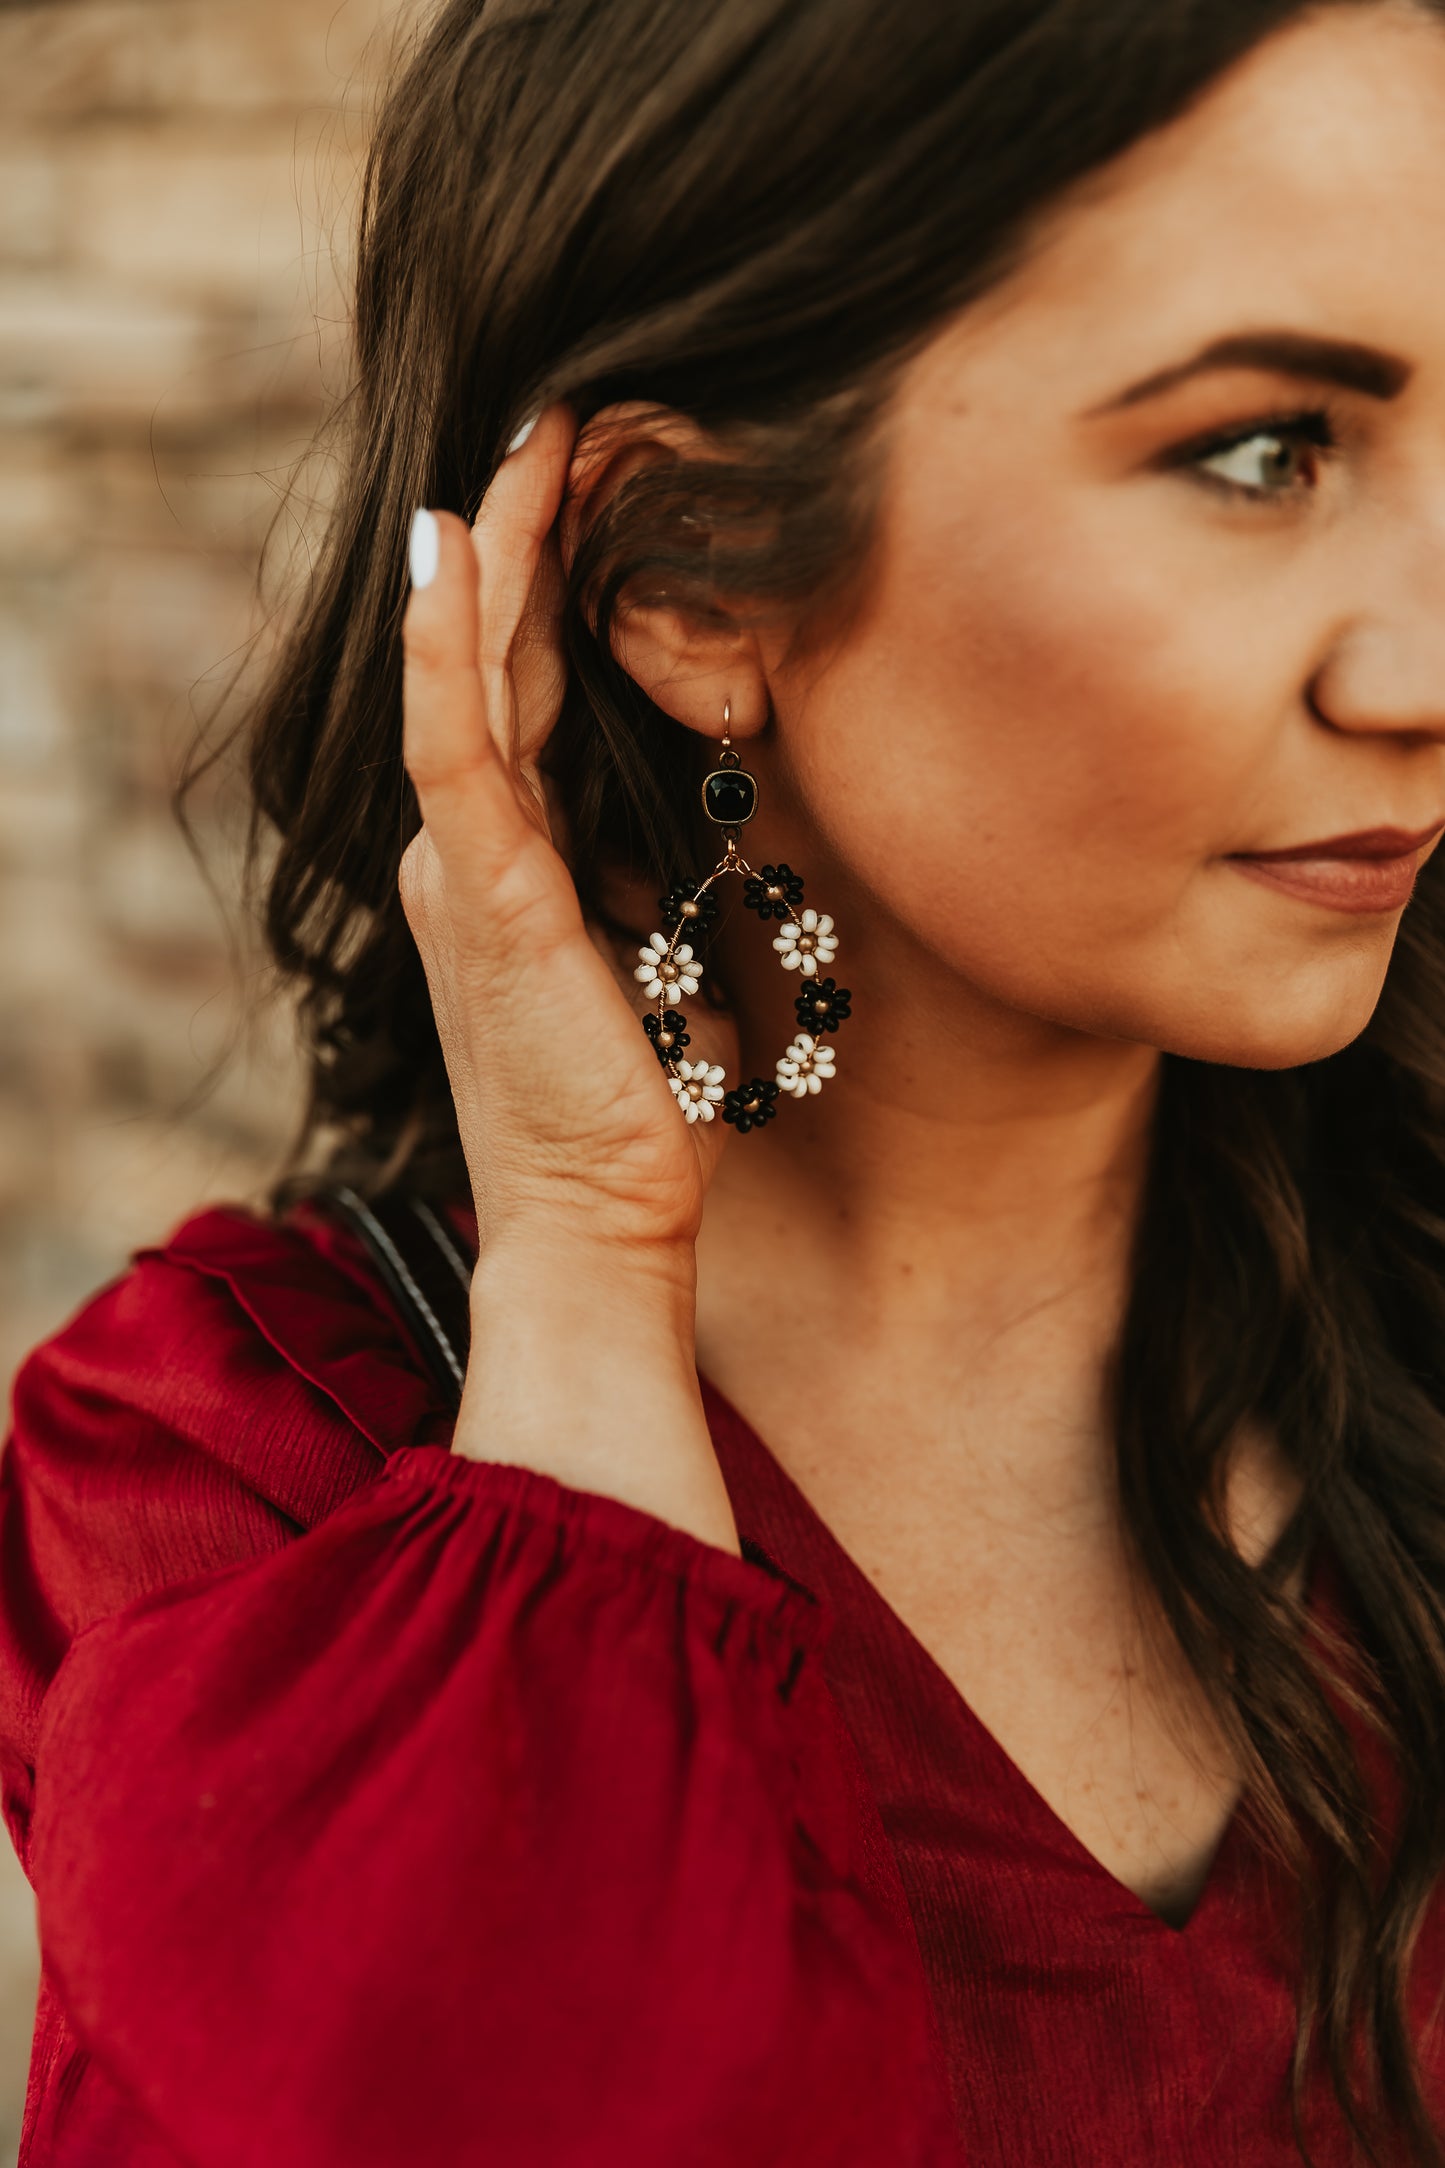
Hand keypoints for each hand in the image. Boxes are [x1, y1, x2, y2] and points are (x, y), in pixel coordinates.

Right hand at [399, 407, 737, 1262]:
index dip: (553, 576)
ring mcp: (464, 869)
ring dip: (493, 553)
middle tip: (566, 415)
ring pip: (468, 676)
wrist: (600, 1214)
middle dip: (527, 532)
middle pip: (493, 655)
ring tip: (520, 443)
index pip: (525, 683)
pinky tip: (449, 555)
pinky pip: (454, 750)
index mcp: (506, 854)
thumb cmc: (638, 1098)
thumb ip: (644, 865)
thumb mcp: (652, 950)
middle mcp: (465, 846)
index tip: (597, 478)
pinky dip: (444, 650)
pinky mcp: (483, 899)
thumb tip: (698, 797)